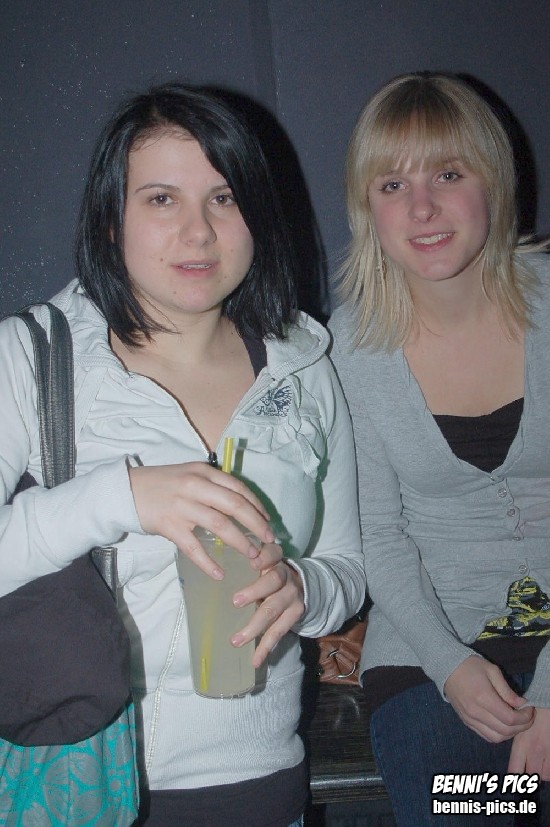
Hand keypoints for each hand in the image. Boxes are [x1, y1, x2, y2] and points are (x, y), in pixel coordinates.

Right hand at [128, 462, 273, 577]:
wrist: (127, 490)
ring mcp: (183, 506)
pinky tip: (219, 573)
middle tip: (270, 541)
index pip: (239, 489)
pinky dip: (208, 562)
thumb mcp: (190, 475)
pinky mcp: (170, 525)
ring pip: (220, 526)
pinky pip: (194, 547)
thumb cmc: (162, 484)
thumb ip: (212, 485)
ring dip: (240, 543)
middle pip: (236, 506)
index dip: (257, 506)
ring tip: (253, 556)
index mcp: (204, 472)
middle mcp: (196, 486)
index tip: (268, 521)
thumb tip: (241, 505)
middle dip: (257, 525)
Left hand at [229, 546, 304, 667]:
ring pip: (274, 610)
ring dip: (255, 626)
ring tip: (236, 640)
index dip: (264, 557)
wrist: (302, 584)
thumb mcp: (263, 563)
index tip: (252, 561)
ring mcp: (292, 595)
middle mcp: (285, 575)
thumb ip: (244, 564)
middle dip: (255, 591)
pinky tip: (256, 659)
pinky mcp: (296, 613)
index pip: (272, 552)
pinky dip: (266, 647)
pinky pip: (279, 631)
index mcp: (274, 559)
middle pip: (273, 581)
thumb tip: (208, 573)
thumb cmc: (269, 572)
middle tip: (235, 601)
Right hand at [444, 655, 533, 741]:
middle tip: (527, 716)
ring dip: (510, 733)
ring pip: (496, 738)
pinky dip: (498, 735)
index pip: (510, 718)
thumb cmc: (471, 666)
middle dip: (522, 726)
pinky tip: (503, 724)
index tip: (529, 709)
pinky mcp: (466, 722)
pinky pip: (486, 736)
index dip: (525, 717)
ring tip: (516, 722)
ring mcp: (470, 719)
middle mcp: (476, 712)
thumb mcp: (492, 671)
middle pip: (505, 731)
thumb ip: (507, 690)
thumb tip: (521, 704)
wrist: (447, 668)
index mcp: (483, 697)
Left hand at [509, 707, 549, 779]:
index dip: (514, 780)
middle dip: (531, 775)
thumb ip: (518, 744)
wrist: (547, 702)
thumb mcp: (519, 727)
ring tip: (541, 763)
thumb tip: (517, 760)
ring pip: (545, 776)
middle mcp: (534, 752)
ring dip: (543, 772)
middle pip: (531, 776)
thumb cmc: (532, 711)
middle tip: (530, 769)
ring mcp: (548, 752)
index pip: (514, 772)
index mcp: (521, 745)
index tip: (515, 781)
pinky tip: (548, 760)